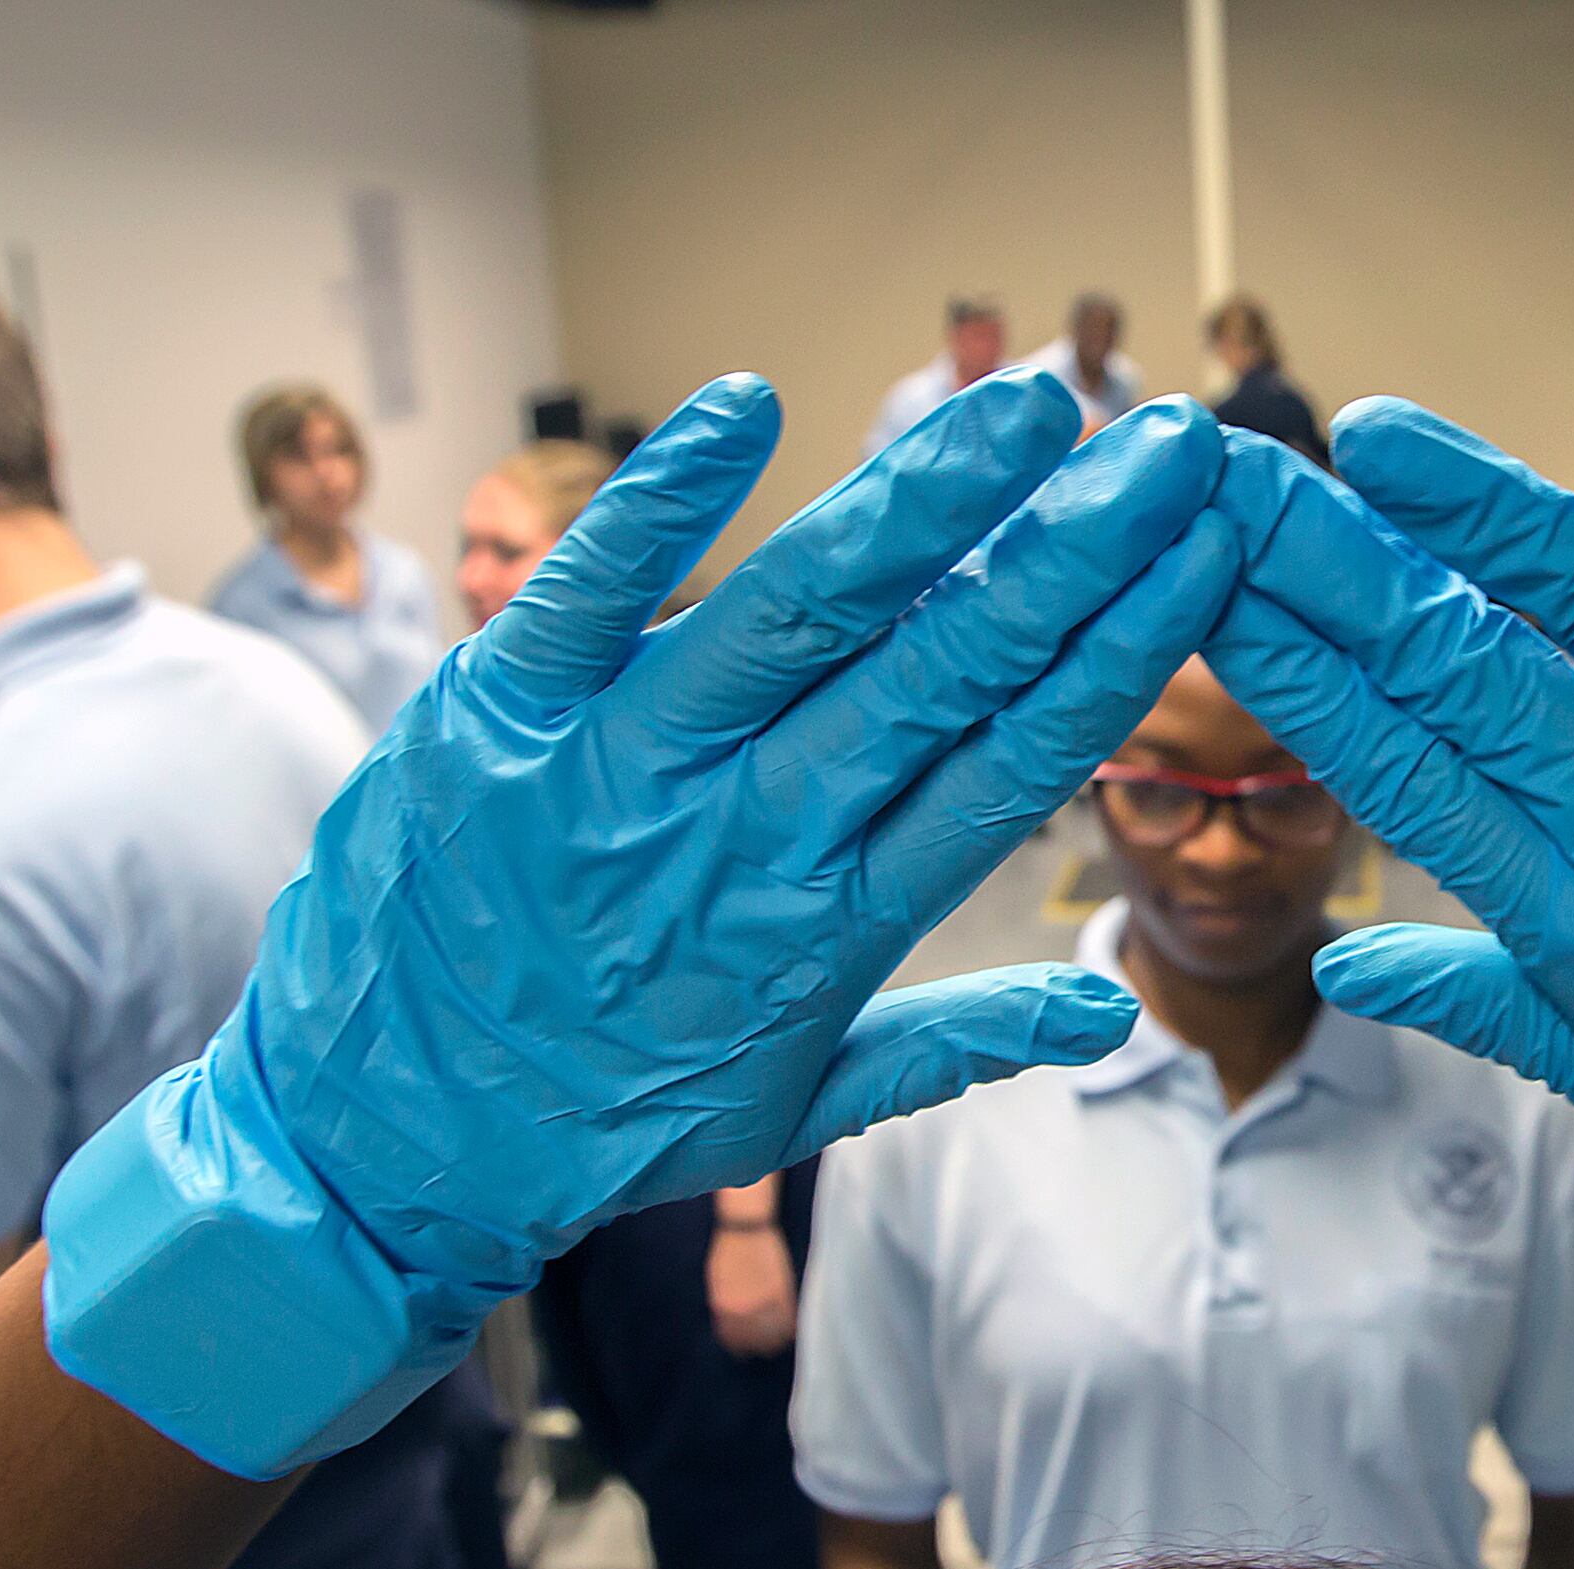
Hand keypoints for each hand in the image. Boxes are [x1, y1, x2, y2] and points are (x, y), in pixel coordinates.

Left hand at [46, 374, 1235, 1474]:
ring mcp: (616, 772)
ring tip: (1025, 410)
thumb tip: (1112, 1014)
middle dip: (1069, 550)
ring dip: (921, 500)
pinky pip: (589, 587)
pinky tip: (748, 401)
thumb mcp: (790, 1113)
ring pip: (798, 613)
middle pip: (941, 670)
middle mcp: (747, 841)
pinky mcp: (492, 720)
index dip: (1118, 652)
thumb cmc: (593, 1130)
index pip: (1011, 764)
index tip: (1203, 556)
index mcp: (833, 928)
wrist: (370, 1162)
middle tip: (1165, 447)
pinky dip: (666, 494)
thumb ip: (957, 1041)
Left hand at [707, 1220, 797, 1357]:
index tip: (746, 1352)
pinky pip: (788, 1318)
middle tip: (768, 1350)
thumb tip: (727, 1322)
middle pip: (754, 1340)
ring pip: (773, 1333)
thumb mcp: (717, 1281)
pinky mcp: (781, 1291)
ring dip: (778, 1340)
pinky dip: (791, 1326)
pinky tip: (794, 1329)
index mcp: (723, 1307)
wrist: (745, 1229)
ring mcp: (762, 1301)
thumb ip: (723, 1304)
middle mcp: (742, 1309)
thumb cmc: (728, 1250)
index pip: (732, 1338)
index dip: (741, 1347)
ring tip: (782, 1343)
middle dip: (761, 1347)